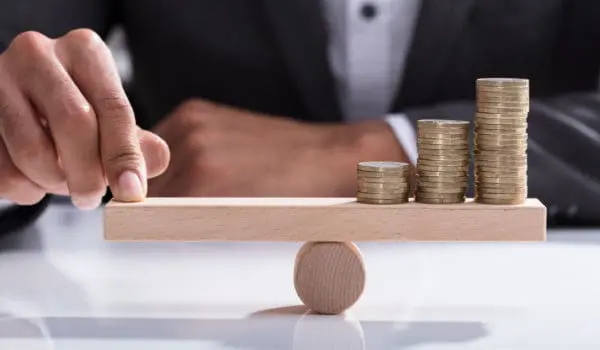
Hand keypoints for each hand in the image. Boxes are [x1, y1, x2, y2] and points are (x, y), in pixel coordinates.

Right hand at [0, 29, 169, 208]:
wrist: (21, 104)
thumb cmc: (76, 112)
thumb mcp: (111, 120)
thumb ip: (137, 143)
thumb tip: (157, 159)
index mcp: (84, 51)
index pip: (113, 108)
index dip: (124, 156)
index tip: (131, 192)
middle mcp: (39, 54)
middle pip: (74, 124)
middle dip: (88, 173)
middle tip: (91, 197)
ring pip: (33, 150)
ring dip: (53, 182)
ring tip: (62, 181)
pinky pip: (2, 167)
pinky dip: (24, 188)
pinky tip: (34, 179)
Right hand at [148, 99, 406, 196]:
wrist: (325, 158)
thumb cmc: (294, 197)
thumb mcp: (242, 220)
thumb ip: (195, 218)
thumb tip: (161, 219)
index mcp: (202, 181)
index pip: (149, 207)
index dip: (149, 219)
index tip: (149, 224)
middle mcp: (194, 148)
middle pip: (147, 183)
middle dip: (153, 198)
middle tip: (171, 207)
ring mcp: (195, 124)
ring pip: (152, 160)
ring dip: (160, 174)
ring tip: (192, 184)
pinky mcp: (196, 111)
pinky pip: (166, 139)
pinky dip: (173, 154)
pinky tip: (196, 164)